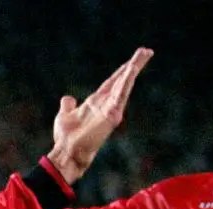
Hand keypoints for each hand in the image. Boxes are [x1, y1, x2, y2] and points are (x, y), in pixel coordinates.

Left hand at [46, 48, 151, 183]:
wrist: (66, 153)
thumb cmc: (66, 138)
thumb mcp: (65, 116)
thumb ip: (68, 106)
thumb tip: (68, 98)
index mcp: (96, 102)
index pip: (112, 82)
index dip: (122, 71)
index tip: (133, 59)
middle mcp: (106, 104)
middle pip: (122, 80)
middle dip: (134, 65)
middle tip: (147, 51)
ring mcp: (110, 110)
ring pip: (124, 85)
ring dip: (133, 69)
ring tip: (144, 55)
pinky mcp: (112, 117)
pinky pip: (120, 97)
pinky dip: (126, 83)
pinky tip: (132, 71)